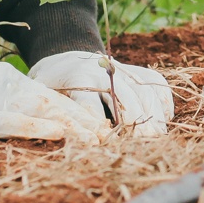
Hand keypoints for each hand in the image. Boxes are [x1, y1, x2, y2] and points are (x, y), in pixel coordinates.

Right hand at [0, 56, 109, 143]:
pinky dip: (41, 128)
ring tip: (100, 139)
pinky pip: (16, 123)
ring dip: (75, 126)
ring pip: (45, 111)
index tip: (99, 124)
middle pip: (55, 103)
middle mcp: (7, 85)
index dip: (76, 111)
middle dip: (85, 119)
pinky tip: (62, 135)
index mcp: (6, 81)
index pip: (49, 98)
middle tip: (112, 135)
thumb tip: (21, 123)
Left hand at [30, 51, 174, 136]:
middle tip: (140, 146)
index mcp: (78, 79)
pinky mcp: (139, 71)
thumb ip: (48, 112)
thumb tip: (51, 137)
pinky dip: (163, 103)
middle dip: (133, 124)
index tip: (100, 147)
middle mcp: (106, 73)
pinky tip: (163, 121)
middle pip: (125, 100)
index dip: (96, 129)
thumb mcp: (40, 94)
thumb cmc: (52, 83)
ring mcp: (125, 70)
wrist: (68, 54)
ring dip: (153, 117)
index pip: (90, 106)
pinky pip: (158, 85)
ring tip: (156, 139)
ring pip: (145, 93)